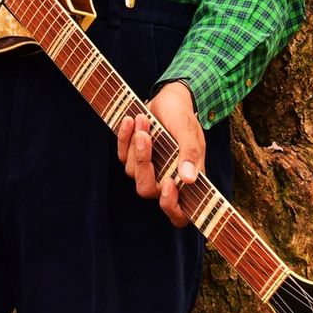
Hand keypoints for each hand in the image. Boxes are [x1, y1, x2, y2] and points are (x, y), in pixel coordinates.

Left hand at [117, 81, 203, 228]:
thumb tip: (189, 179)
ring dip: (136, 144)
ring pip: (132, 171)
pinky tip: (131, 119)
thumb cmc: (183, 117)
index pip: (179, 214)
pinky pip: (122, 155)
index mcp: (186, 181)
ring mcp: (148, 169)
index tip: (168, 183)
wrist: (170, 98)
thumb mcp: (189, 132)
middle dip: (143, 164)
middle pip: (146, 190)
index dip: (171, 207)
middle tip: (145, 137)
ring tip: (144, 118)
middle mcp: (166, 179)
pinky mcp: (133, 156)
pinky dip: (124, 137)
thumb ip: (190, 154)